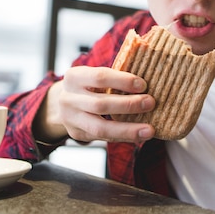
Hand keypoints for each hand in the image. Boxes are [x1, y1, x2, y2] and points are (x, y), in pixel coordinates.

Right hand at [34, 66, 155, 143]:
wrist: (63, 102)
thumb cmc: (88, 85)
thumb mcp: (93, 75)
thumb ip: (114, 77)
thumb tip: (147, 82)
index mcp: (74, 77)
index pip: (100, 77)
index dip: (122, 81)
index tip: (143, 84)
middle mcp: (68, 98)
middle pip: (100, 104)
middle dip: (128, 105)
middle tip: (150, 103)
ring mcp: (70, 119)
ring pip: (100, 127)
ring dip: (128, 129)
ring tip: (149, 130)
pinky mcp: (77, 134)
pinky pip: (103, 138)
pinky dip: (123, 137)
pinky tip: (139, 136)